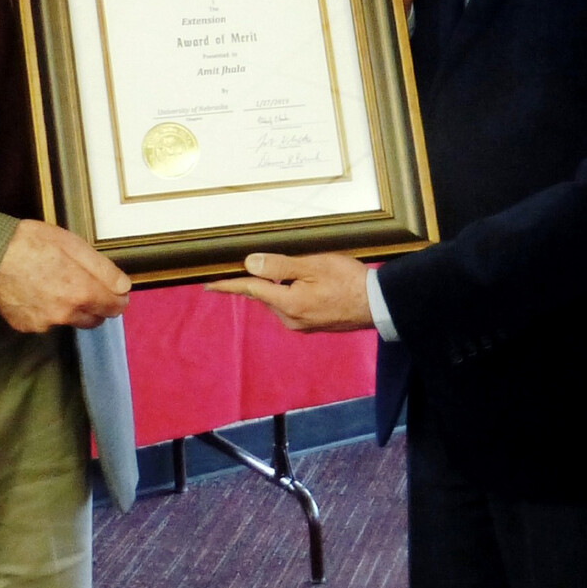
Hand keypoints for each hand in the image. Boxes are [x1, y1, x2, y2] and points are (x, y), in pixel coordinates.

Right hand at [0, 218, 130, 332]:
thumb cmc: (30, 242)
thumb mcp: (72, 244)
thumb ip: (102, 269)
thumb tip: (124, 287)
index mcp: (81, 292)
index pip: (115, 307)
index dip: (117, 296)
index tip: (113, 288)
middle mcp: (65, 314)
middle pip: (95, 318)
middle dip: (96, 303)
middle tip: (83, 282)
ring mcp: (44, 323)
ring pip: (71, 321)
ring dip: (72, 309)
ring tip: (56, 284)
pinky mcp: (26, 326)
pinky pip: (47, 323)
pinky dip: (47, 311)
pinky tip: (36, 291)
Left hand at [206, 251, 372, 332]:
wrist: (378, 304)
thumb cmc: (348, 281)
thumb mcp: (313, 266)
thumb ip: (280, 267)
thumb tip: (250, 265)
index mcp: (288, 304)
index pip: (250, 290)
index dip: (229, 285)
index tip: (208, 284)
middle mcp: (290, 319)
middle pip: (265, 295)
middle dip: (263, 279)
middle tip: (272, 261)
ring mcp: (301, 325)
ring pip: (278, 300)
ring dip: (280, 286)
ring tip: (303, 271)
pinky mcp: (312, 325)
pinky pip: (292, 306)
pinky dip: (292, 294)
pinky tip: (309, 284)